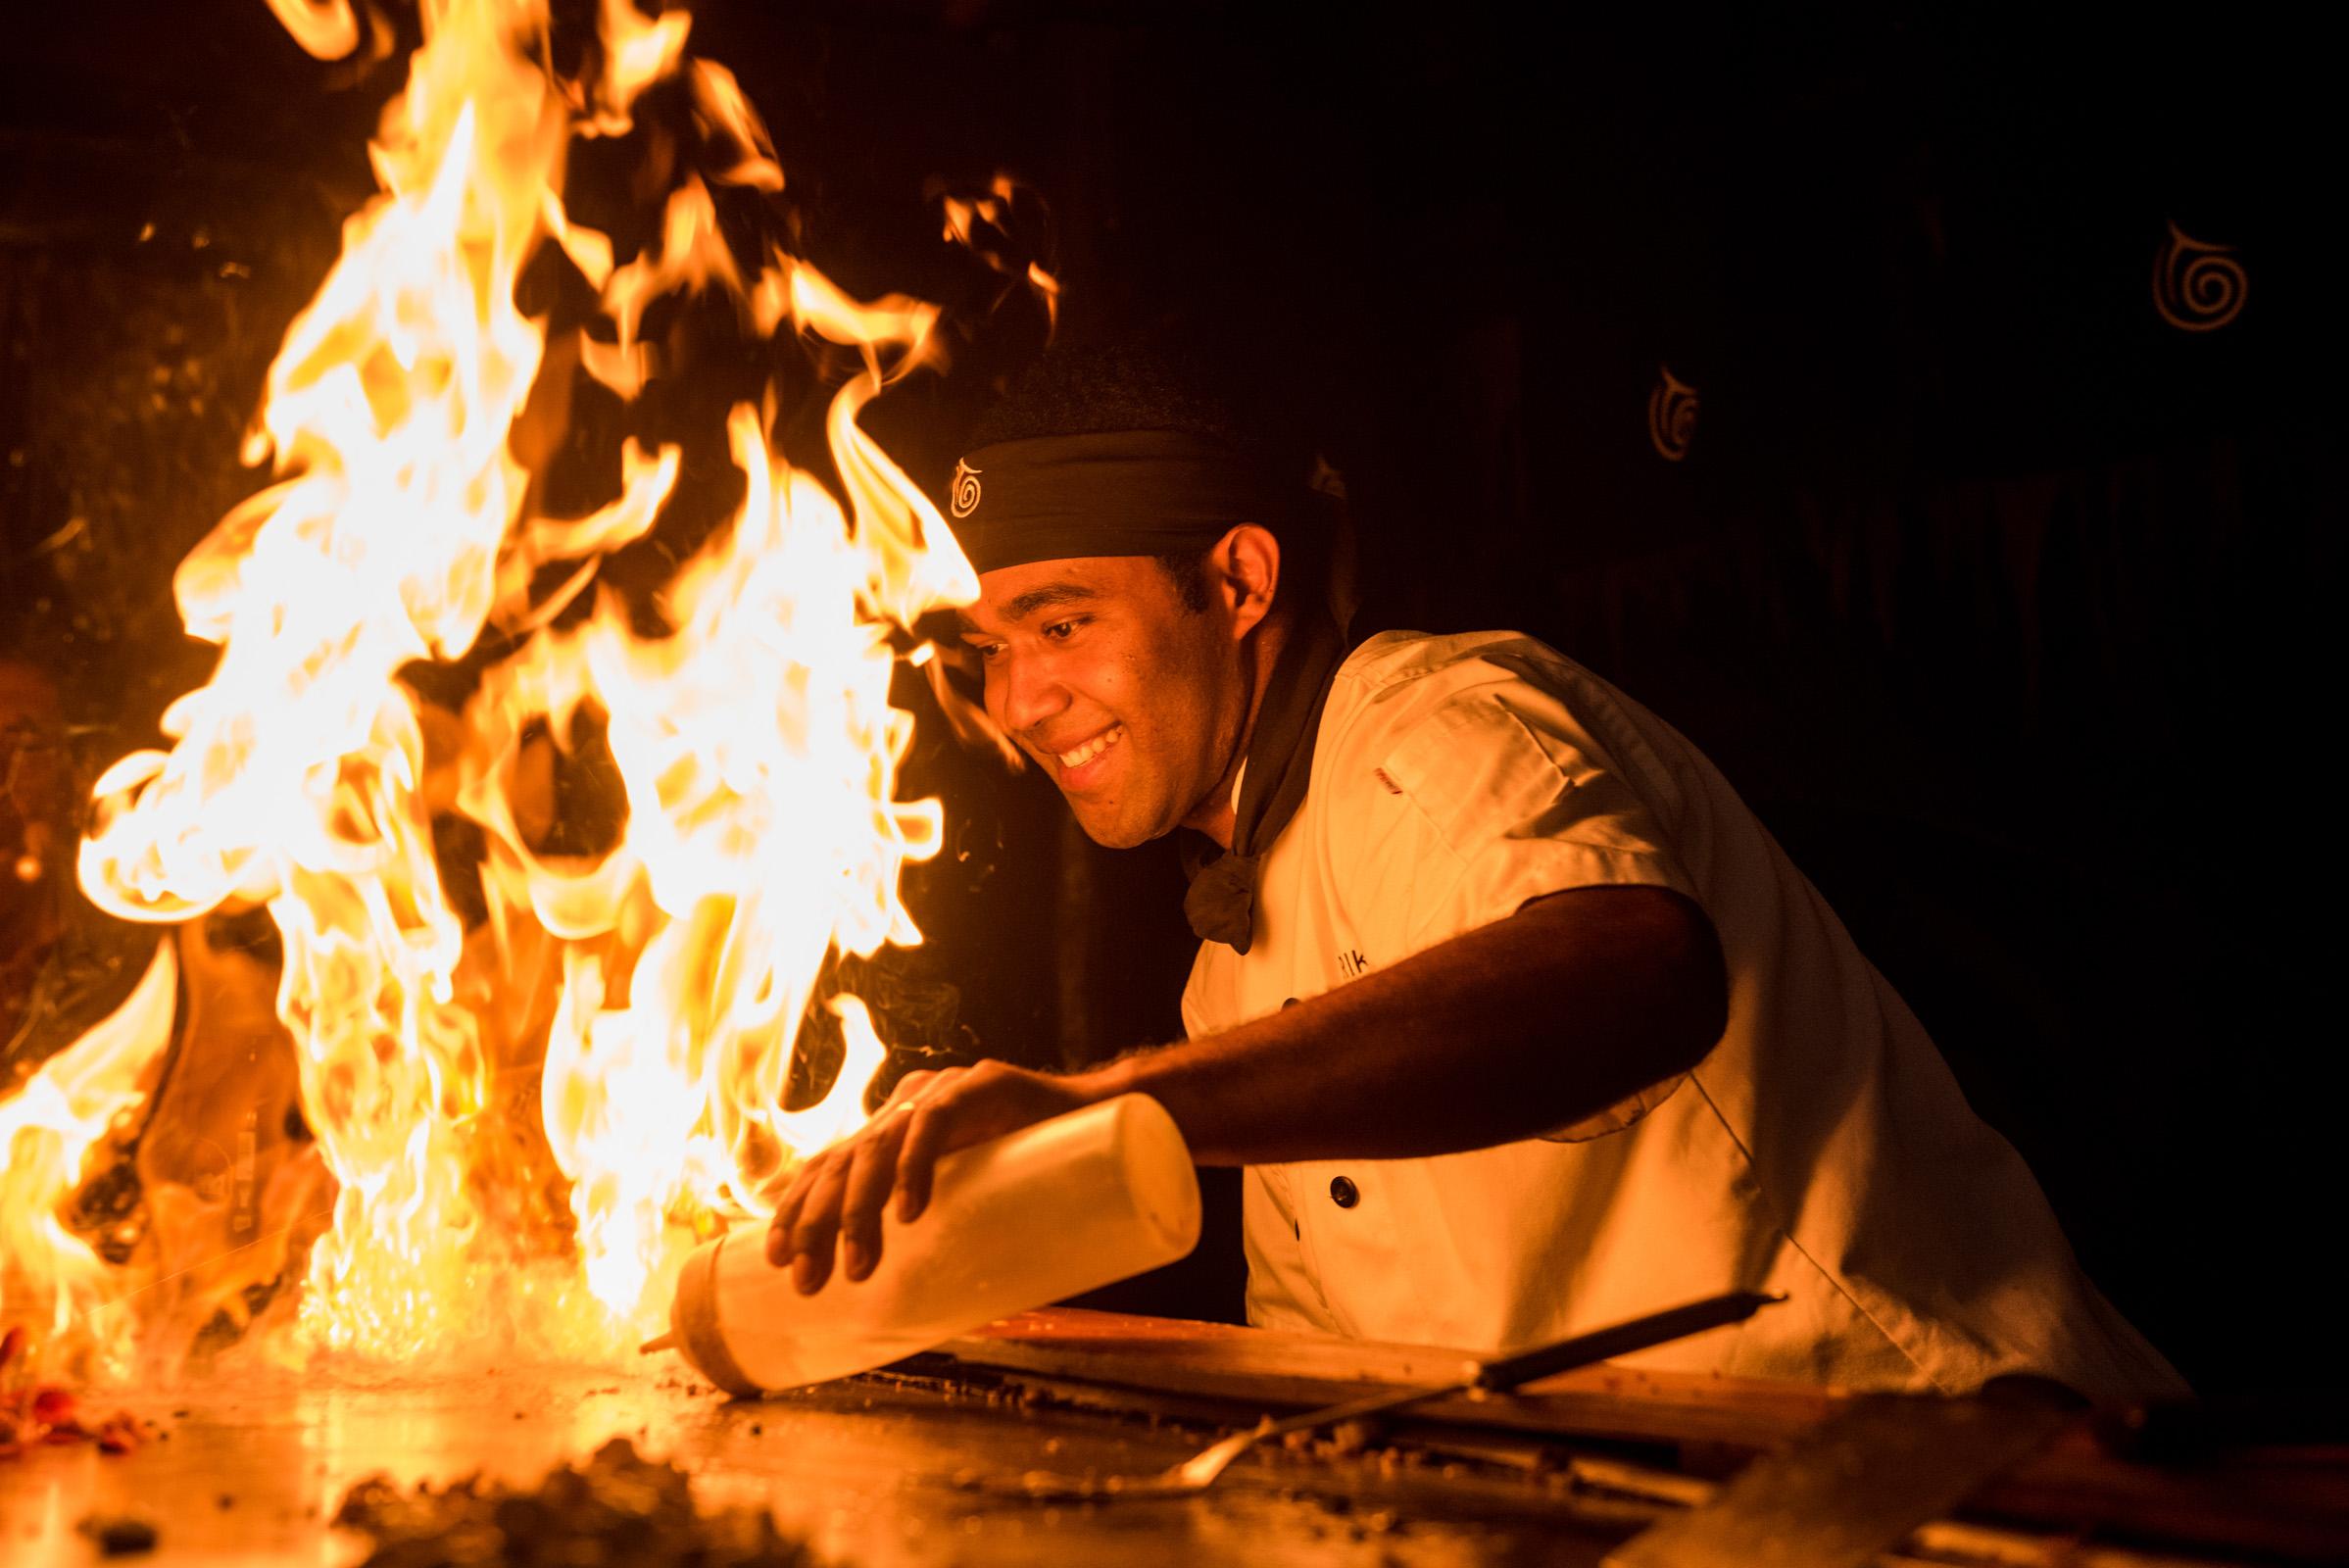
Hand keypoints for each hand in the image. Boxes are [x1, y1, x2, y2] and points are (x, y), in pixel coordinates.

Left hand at [764, 1059, 1094, 1293]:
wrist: (1103, 1117)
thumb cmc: (1035, 1170)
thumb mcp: (971, 1199)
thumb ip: (939, 1228)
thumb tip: (910, 1305)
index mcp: (895, 1128)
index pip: (830, 1163)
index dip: (798, 1207)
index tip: (775, 1257)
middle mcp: (907, 1106)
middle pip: (844, 1162)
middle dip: (818, 1225)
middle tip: (809, 1282)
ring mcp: (942, 1092)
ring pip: (879, 1147)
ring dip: (861, 1211)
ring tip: (860, 1266)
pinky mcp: (981, 1085)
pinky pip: (935, 1124)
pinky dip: (916, 1167)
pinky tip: (908, 1211)